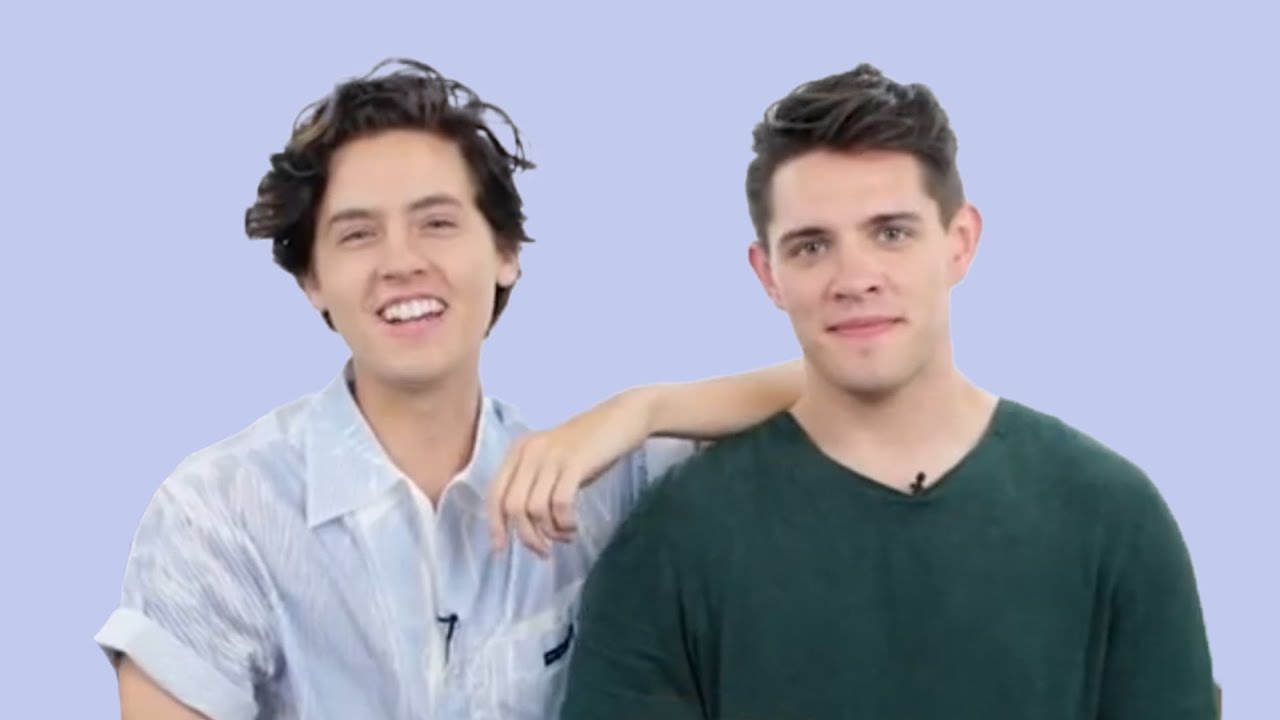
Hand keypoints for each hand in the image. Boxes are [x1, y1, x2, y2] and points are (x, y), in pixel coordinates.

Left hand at [488, 388, 655, 556]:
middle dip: (527, 536)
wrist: (623, 417)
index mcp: (519, 451)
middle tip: (544, 551)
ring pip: (535, 509)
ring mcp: (551, 456)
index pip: (495, 493)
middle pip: (513, 506)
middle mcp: (529, 452)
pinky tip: (574, 526)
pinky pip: (560, 504)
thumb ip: (535, 485)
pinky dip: (565, 523)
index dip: (495, 524)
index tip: (501, 549)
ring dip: (551, 532)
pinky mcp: (574, 463)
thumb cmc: (590, 445)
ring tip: (566, 534)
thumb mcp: (554, 460)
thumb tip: (526, 527)